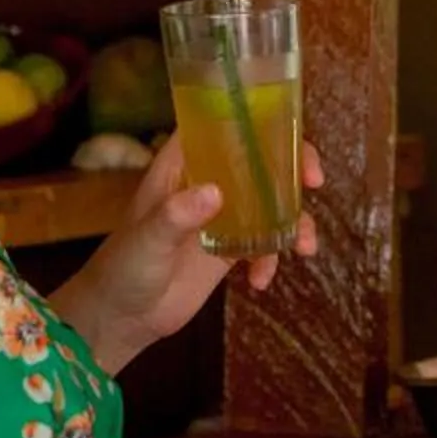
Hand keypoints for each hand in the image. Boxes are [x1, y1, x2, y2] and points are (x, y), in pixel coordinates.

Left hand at [56, 134, 327, 369]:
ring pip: (272, 201)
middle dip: (293, 167)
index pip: (221, 125)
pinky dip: (273, 258)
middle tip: (313, 184)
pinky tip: (261, 282)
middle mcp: (207, 183)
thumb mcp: (147, 239)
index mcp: (182, 166)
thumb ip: (176, 215)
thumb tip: (215, 193)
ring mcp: (223, 215)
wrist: (122, 317)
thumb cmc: (123, 268)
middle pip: (259, 158)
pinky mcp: (232, 248)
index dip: (257, 120)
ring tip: (304, 248)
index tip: (288, 135)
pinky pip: (266, 242)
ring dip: (294, 221)